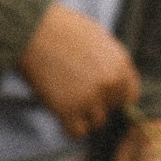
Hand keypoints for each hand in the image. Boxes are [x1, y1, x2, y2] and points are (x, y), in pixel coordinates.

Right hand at [16, 2, 139, 138]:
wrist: (31, 30)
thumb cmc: (61, 28)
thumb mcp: (97, 36)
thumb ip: (112, 60)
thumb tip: (117, 80)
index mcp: (120, 64)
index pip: (129, 95)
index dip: (114, 97)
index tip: (99, 94)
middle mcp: (110, 82)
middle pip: (111, 109)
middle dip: (95, 103)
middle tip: (73, 89)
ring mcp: (90, 97)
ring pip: (96, 122)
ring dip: (81, 114)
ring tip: (64, 96)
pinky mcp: (68, 109)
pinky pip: (77, 132)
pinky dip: (68, 126)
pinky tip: (59, 112)